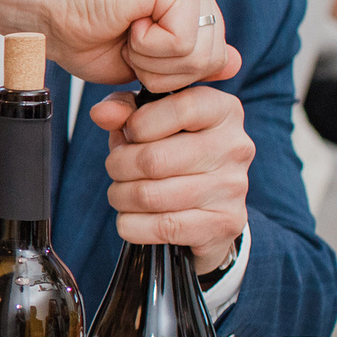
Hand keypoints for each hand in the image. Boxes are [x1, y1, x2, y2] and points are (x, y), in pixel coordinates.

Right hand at [0, 0, 232, 90]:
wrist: (45, 15)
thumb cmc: (85, 34)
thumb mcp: (147, 62)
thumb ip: (190, 60)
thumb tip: (237, 63)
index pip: (215, 59)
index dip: (170, 74)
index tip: (134, 48)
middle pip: (212, 58)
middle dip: (164, 70)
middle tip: (128, 41)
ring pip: (200, 54)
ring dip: (153, 59)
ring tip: (127, 32)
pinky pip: (182, 42)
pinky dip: (148, 48)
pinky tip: (127, 23)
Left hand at [89, 66, 253, 274]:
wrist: (211, 205)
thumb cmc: (177, 152)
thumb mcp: (152, 119)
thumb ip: (124, 108)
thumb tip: (101, 114)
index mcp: (223, 110)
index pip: (178, 109)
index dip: (137, 124)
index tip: (129, 134)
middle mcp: (234, 147)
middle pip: (153, 160)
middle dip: (117, 166)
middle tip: (115, 168)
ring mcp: (232, 188)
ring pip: (149, 196)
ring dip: (121, 196)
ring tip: (121, 191)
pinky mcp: (223, 223)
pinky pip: (159, 227)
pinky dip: (131, 224)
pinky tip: (133, 215)